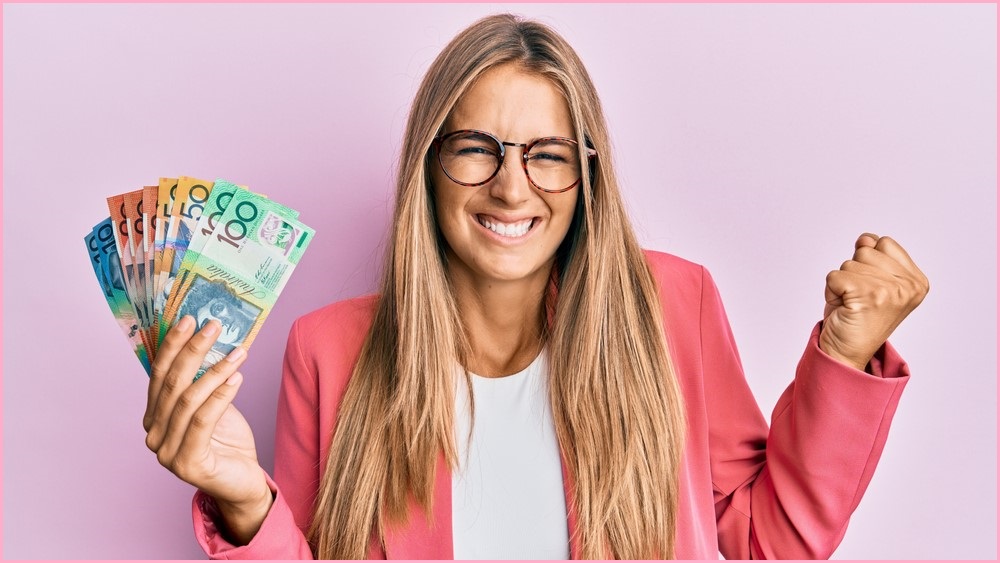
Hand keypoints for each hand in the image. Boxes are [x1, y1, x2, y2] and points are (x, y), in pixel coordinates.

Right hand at [143, 315, 271, 542]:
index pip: (159, 374)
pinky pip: (202, 420)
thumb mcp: (213, 404)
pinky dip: (220, 395)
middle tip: (214, 326)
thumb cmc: (227, 442)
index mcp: (154, 416)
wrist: (242, 482)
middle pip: (172, 383)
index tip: (189, 319)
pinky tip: (236, 377)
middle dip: (194, 350)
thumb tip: (208, 339)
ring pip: (188, 400)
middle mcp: (153, 433)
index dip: (172, 346)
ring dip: (215, 370)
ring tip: (239, 352)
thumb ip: (203, 380)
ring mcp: (166, 451)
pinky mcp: (186, 463)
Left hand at [820, 233, 928, 370]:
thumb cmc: (858, 316)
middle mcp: (909, 286)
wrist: (847, 351)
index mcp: (917, 281)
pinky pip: (834, 276)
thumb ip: (874, 255)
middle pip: (866, 251)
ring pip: (849, 263)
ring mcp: (890, 291)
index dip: (868, 262)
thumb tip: (865, 239)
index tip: (871, 288)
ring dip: (842, 283)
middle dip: (854, 272)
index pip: (884, 243)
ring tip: (851, 304)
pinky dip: (831, 291)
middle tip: (858, 298)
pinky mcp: (867, 297)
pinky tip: (843, 308)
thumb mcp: (871, 280)